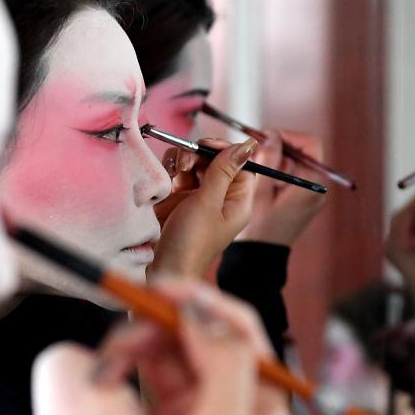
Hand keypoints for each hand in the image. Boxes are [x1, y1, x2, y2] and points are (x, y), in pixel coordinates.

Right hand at [32, 278, 290, 414]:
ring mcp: (196, 406)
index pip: (241, 330)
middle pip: (198, 333)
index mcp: (261, 400)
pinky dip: (124, 364)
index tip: (165, 288)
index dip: (205, 301)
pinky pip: (144, 372)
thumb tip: (205, 312)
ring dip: (135, 344)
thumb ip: (225, 368)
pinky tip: (107, 374)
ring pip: (167, 348)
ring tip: (107, 365)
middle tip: (124, 334)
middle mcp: (231, 396)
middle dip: (159, 326)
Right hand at [150, 139, 257, 277]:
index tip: (206, 145)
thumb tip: (249, 144)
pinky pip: (176, 175)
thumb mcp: (209, 202)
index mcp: (238, 201)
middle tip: (186, 163)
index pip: (241, 164)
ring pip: (193, 165)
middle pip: (214, 161)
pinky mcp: (177, 201)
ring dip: (182, 162)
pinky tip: (165, 182)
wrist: (164, 270)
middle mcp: (220, 198)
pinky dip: (170, 172)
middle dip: (198, 156)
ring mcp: (198, 199)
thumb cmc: (191, 242)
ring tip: (175, 173)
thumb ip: (224, 170)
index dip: (225, 151)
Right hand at [237, 131, 327, 245]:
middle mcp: (316, 188)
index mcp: (312, 184)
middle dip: (276, 146)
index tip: (265, 137)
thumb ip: (269, 159)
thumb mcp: (260, 191)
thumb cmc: (258, 230)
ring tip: (250, 161)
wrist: (260, 259)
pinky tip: (255, 175)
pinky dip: (274, 170)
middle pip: (300, 152)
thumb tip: (272, 134)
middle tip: (253, 148)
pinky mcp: (300, 199)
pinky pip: (289, 175)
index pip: (309, 145)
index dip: (287, 136)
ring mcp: (309, 194)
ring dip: (272, 157)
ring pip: (292, 162)